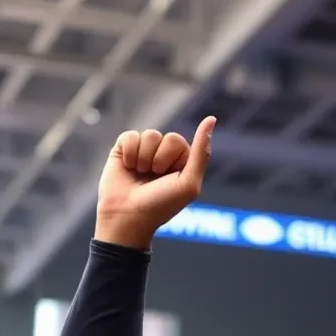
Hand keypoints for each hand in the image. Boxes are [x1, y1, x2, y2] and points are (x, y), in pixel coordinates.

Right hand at [95, 116, 215, 249]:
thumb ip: (201, 152)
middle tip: (154, 177)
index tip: (169, 179)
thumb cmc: (161, 205)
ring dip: (144, 159)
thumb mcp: (189, 182)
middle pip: (167, 136)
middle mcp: (165, 155)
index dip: (172, 159)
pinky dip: (129, 154)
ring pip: (149, 135)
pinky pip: (129, 136)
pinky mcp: (124, 149)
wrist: (127, 217)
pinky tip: (128, 168)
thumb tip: (211, 118)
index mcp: (183, 162)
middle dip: (159, 159)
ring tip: (141, 175)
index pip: (180, 142)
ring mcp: (145, 151)